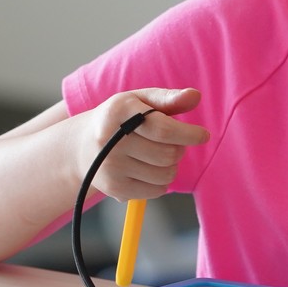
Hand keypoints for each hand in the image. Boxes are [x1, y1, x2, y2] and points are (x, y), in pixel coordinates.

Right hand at [76, 87, 209, 200]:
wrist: (83, 146)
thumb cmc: (122, 117)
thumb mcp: (140, 100)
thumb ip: (169, 98)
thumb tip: (195, 96)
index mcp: (119, 113)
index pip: (163, 129)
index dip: (188, 134)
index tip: (204, 135)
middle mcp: (110, 142)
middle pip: (168, 154)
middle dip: (179, 148)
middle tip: (172, 142)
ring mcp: (111, 168)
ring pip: (166, 174)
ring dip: (172, 165)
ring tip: (158, 154)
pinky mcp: (115, 189)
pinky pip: (157, 190)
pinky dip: (162, 181)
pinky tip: (148, 168)